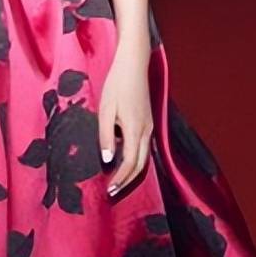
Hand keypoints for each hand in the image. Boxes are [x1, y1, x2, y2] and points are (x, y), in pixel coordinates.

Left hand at [99, 41, 153, 196]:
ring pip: (145, 157)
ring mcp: (149, 126)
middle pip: (141, 165)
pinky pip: (144, 148)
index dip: (121, 179)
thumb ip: (107, 135)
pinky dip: (137, 160)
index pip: (130, 163)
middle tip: (113, 192)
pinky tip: (126, 162)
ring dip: (133, 172)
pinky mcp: (148, 122)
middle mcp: (146, 131)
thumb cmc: (117, 84)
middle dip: (128, 181)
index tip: (110, 190)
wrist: (133, 64)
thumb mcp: (106, 109)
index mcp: (135, 129)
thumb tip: (108, 159)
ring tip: (119, 182)